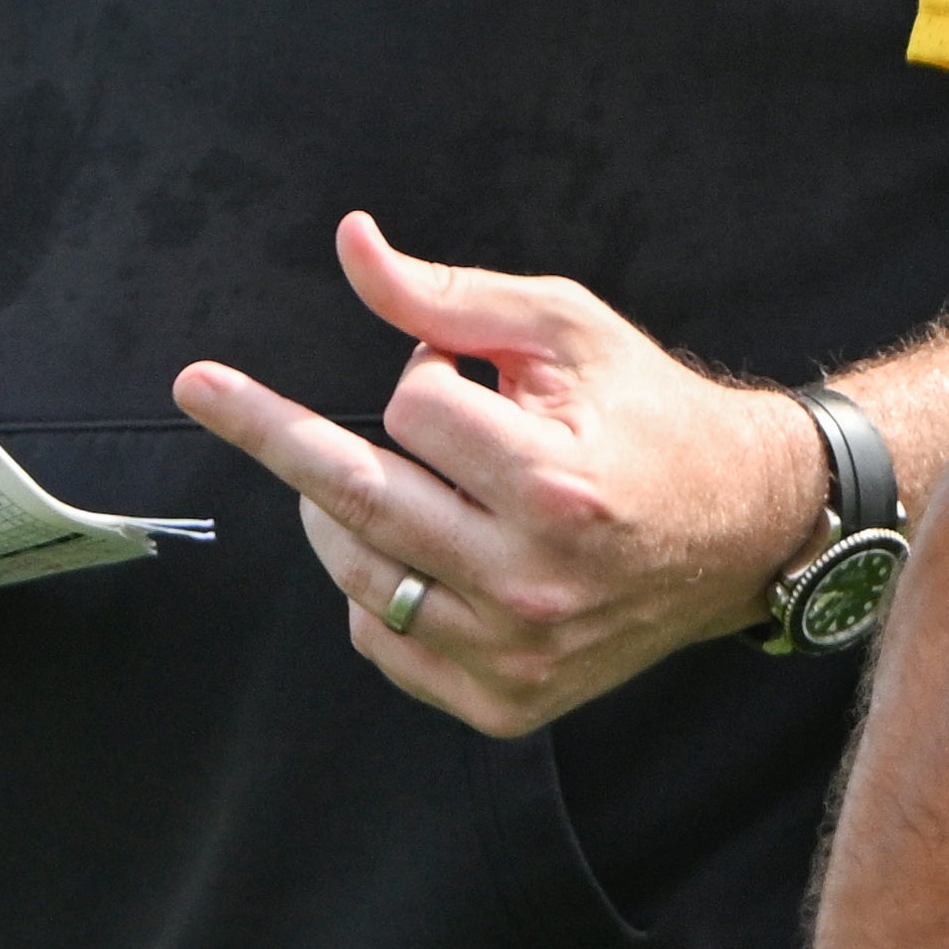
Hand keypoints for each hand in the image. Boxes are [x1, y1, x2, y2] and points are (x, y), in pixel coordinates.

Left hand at [174, 213, 823, 740]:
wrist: (743, 530)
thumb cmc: (652, 417)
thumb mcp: (567, 330)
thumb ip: (450, 294)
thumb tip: (353, 245)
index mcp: (554, 486)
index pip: (413, 408)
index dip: (426, 372)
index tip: (461, 371)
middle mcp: (530, 582)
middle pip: (352, 497)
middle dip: (278, 432)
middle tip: (204, 388)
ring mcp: (514, 654)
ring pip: (354, 572)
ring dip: (340, 506)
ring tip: (391, 470)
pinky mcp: (504, 703)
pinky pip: (380, 640)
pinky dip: (374, 587)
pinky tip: (420, 549)